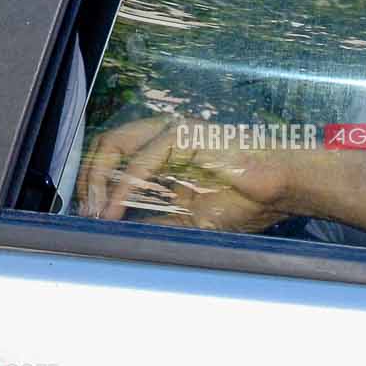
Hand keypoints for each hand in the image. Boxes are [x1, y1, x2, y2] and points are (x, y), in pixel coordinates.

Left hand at [76, 114, 289, 231]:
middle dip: (87, 180)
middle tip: (83, 213)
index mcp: (161, 152)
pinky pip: (143, 160)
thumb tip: (116, 234)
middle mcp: (161, 136)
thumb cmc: (244, 201)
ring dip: (98, 181)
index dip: (92, 182)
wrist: (282, 189)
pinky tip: (116, 208)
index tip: (85, 213)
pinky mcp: (183, 134)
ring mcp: (171, 131)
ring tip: (95, 212)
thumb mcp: (186, 220)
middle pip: (106, 146)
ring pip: (116, 145)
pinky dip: (124, 187)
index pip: (112, 156)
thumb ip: (152, 222)